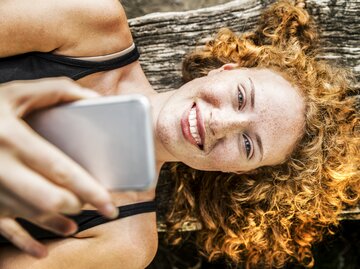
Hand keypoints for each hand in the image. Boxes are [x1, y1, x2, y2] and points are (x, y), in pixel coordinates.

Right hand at [0, 78, 117, 257]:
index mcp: (11, 138)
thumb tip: (94, 100)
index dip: (89, 189)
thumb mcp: (17, 93)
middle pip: (47, 198)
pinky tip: (41, 252)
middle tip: (94, 204)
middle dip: (76, 205)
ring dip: (56, 223)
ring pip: (29, 215)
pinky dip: (23, 242)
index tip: (109, 202)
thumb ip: (57, 91)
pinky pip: (2, 228)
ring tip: (74, 222)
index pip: (60, 170)